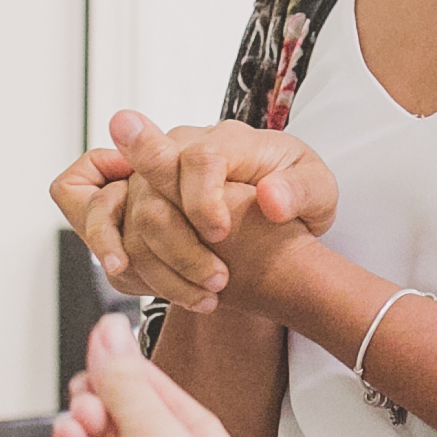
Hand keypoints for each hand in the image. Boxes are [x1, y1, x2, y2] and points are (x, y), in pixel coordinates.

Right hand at [53, 314, 266, 436]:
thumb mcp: (154, 430)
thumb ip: (126, 381)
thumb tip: (110, 333)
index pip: (188, 418)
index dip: (149, 383)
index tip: (118, 355)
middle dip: (111, 406)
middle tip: (88, 377)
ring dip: (92, 430)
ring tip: (78, 406)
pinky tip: (67, 434)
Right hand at [106, 114, 337, 315]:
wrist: (275, 203)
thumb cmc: (296, 191)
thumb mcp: (318, 189)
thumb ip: (300, 190)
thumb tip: (270, 199)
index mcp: (229, 140)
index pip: (200, 158)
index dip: (203, 199)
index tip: (220, 235)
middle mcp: (183, 150)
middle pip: (154, 188)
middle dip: (180, 242)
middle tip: (219, 280)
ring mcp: (157, 177)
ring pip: (130, 215)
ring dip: (158, 263)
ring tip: (203, 296)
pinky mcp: (141, 204)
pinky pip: (118, 233)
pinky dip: (136, 265)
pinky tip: (172, 292)